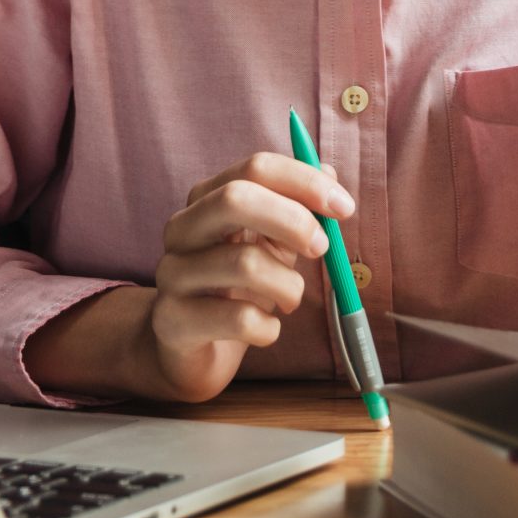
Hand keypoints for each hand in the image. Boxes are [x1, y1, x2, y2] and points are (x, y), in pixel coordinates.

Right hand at [29, 150, 352, 403]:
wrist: (191, 349)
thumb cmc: (238, 287)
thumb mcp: (271, 242)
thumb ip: (297, 208)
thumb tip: (328, 173)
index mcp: (207, 198)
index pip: (255, 168)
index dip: (305, 182)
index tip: (344, 207)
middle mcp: (182, 229)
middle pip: (235, 199)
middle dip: (292, 220)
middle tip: (323, 248)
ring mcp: (172, 273)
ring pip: (244, 263)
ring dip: (288, 286)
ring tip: (290, 298)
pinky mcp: (172, 320)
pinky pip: (239, 319)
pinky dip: (269, 328)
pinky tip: (266, 329)